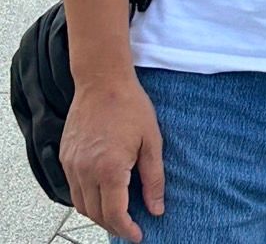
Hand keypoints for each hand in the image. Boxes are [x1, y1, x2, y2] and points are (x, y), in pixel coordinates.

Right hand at [61, 75, 163, 242]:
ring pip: (81, 205)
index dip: (127, 230)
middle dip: (114, 225)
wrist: (102, 80)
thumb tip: (156, 209)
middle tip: (131, 225)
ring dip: (98, 214)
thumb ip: (154, 179)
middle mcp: (86, 171)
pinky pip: (73, 188)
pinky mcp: (65, 157)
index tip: (138, 236)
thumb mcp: (151, 140)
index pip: (115, 214)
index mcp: (109, 169)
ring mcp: (72, 165)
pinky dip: (87, 197)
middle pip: (96, 214)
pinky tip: (102, 191)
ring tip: (117, 211)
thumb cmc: (130, 105)